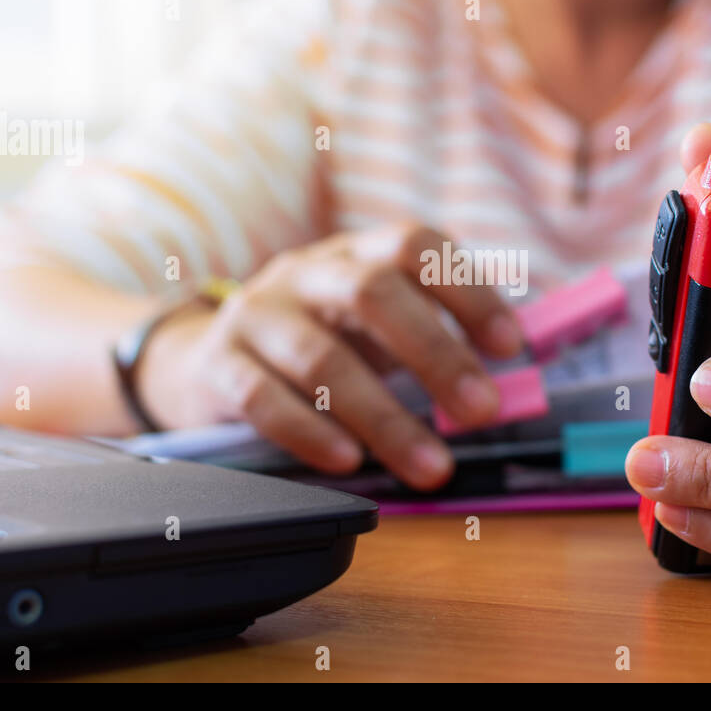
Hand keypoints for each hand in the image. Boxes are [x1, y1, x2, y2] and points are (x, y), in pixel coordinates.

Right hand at [138, 222, 521, 488]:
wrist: (200, 362)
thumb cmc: (314, 346)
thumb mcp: (369, 329)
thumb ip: (430, 343)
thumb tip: (506, 386)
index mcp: (353, 255)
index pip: (414, 245)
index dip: (467, 289)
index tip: (510, 345)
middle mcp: (305, 274)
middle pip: (372, 293)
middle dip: (436, 353)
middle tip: (483, 409)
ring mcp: (256, 316)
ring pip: (322, 357)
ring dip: (385, 417)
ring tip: (432, 464)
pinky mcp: (218, 366)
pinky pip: (263, 399)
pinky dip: (311, 433)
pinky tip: (349, 462)